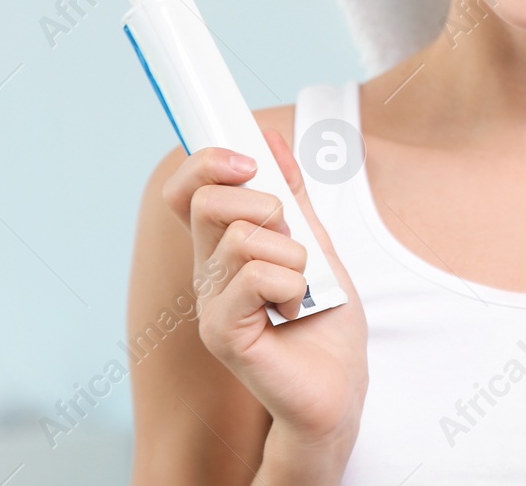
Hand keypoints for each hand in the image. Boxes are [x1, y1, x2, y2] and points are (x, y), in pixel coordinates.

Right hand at [162, 134, 368, 453]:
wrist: (339, 386)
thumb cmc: (326, 322)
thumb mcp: (316, 242)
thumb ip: (293, 195)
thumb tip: (271, 138)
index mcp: (221, 249)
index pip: (186, 191)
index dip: (207, 163)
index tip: (250, 160)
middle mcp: (207, 273)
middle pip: (209, 202)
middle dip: (266, 205)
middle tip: (292, 242)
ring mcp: (210, 304)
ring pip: (244, 238)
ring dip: (294, 257)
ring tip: (302, 289)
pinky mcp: (222, 333)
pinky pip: (257, 276)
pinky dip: (294, 286)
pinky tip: (296, 311)